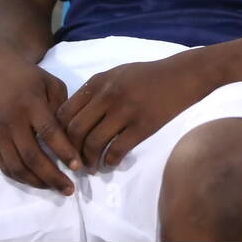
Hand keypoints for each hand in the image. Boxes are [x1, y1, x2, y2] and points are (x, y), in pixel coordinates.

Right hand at [0, 44, 81, 193]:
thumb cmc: (28, 77)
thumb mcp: (51, 83)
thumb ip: (63, 107)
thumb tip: (72, 136)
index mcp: (31, 104)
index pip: (49, 132)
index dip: (64, 152)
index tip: (78, 166)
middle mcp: (12, 121)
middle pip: (32, 156)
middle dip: (52, 176)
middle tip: (70, 189)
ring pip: (17, 166)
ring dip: (38, 182)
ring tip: (56, 188)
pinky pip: (5, 166)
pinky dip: (22, 178)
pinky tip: (38, 181)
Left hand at [56, 53, 214, 171]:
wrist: (182, 75)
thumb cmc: (148, 75)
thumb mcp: (116, 74)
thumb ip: (95, 91)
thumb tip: (74, 116)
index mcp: (98, 82)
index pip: (65, 112)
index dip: (60, 133)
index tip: (65, 144)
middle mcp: (107, 95)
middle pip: (75, 130)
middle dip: (72, 151)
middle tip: (77, 161)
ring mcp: (125, 110)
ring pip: (94, 143)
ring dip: (90, 161)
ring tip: (93, 166)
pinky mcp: (143, 125)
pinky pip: (117, 150)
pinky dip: (110, 161)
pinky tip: (111, 163)